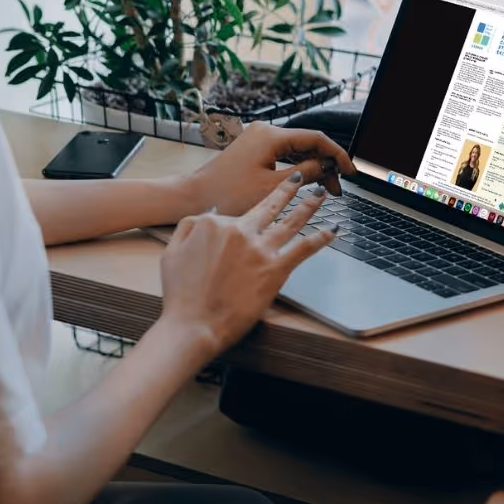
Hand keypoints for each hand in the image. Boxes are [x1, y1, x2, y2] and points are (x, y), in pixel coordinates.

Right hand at [160, 173, 335, 358]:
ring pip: (291, 221)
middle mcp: (240, 231)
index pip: (236, 214)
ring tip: (321, 194)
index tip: (249, 222)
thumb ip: (188, 228)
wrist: (193, 325)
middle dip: (288, 189)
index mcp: (215, 223)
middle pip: (269, 205)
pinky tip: (332, 230)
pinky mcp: (275, 270)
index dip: (242, 221)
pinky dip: (320, 238)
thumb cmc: (181, 295)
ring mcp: (260, 249)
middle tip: (300, 179)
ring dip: (308, 205)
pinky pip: (303, 248)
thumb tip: (207, 215)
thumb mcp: (171, 252)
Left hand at [176, 120, 354, 217]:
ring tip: (327, 190)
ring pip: (297, 150)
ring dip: (313, 168)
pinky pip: (284, 155)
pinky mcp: (254, 151)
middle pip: (307, 143)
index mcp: (271, 135)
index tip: (350, 171)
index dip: (337, 155)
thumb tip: (327, 167)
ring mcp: (259, 140)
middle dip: (326, 164)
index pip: (316, 138)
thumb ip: (305, 174)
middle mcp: (265, 132)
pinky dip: (298, 169)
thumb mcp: (272, 188)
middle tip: (338, 189)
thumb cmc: (226, 195)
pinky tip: (308, 184)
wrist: (192, 197)